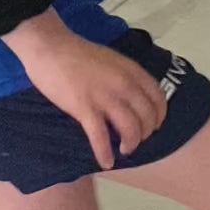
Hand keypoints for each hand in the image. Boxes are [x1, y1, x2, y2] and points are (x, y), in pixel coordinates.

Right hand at [3, 10, 166, 168]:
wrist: (49, 47)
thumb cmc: (77, 53)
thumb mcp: (111, 59)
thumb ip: (124, 76)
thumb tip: (131, 95)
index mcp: (131, 70)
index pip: (158, 98)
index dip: (159, 116)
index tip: (154, 125)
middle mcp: (123, 85)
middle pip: (147, 117)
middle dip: (145, 134)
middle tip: (136, 140)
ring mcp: (105, 97)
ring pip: (130, 129)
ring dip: (131, 144)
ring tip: (124, 150)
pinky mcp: (84, 108)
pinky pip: (100, 137)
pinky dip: (104, 153)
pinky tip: (105, 162)